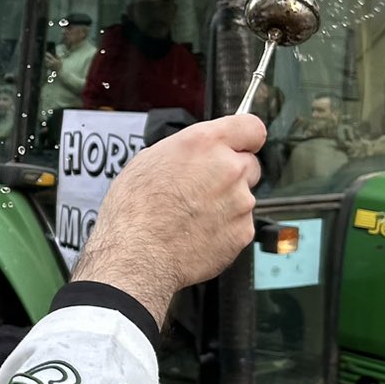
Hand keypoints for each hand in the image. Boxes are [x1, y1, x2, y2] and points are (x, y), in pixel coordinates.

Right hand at [71, 114, 263, 320]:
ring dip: (226, 204)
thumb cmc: (134, 212)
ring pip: (244, 197)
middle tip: (204, 188)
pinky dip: (225, 229)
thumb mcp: (147, 161)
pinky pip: (240, 225)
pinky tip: (198, 233)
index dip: (245, 137)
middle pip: (249, 164)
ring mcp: (240, 202)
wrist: (136, 256)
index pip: (250, 127)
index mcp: (204, 144)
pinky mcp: (243, 232)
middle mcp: (229, 168)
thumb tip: (193, 155)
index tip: (242, 144)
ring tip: (193, 216)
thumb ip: (183, 152)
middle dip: (232, 174)